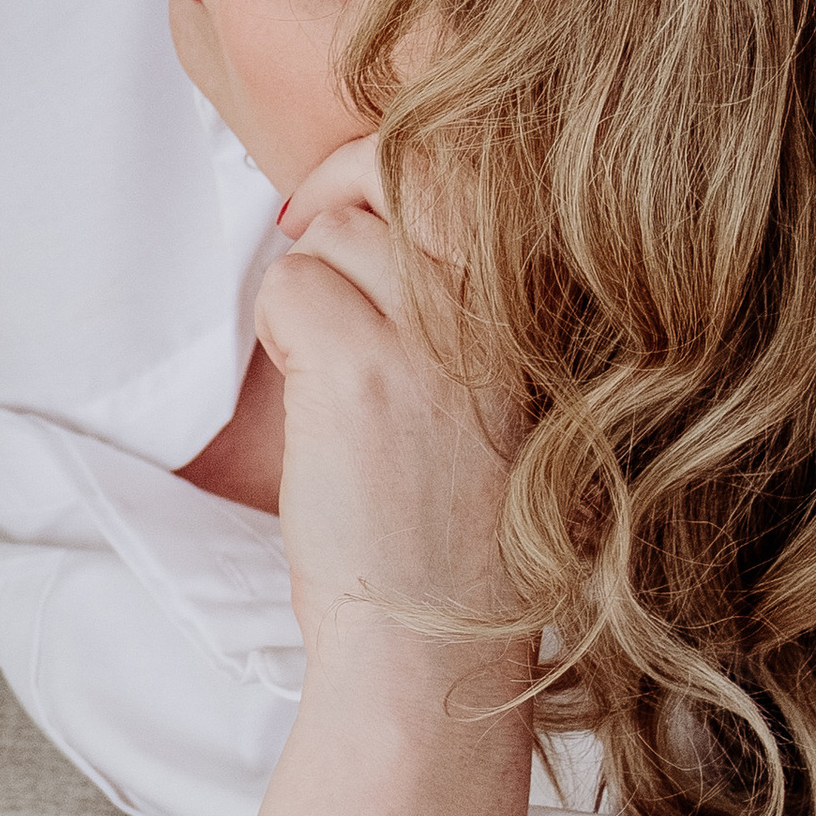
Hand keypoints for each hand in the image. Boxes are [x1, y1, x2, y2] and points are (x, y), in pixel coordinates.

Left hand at [254, 137, 518, 693]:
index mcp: (538, 314)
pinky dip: (278, 331)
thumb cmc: (448, 539)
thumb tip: (376, 217)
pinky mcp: (361, 370)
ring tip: (329, 373)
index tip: (355, 208)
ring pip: (334, 231)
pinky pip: (287, 284)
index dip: (400, 165)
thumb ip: (462, 309)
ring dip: (307, 288)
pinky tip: (308, 396)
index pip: (477, 166)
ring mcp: (433, 336)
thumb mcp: (491, 400)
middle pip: (404, 168)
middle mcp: (499, 311)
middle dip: (339, 188)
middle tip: (304, 239)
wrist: (434, 650)